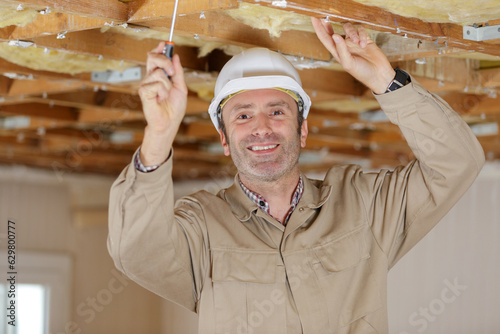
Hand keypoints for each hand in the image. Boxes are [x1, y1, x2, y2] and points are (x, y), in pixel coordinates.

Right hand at [138, 42, 187, 165]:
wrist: (169, 122)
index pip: (155, 57)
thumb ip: (178, 72)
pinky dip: (163, 91)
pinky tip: (161, 99)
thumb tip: (176, 56)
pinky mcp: (143, 92)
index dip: (159, 49)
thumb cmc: (174, 107)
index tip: (165, 44)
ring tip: (166, 94)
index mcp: (159, 75)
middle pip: (152, 58)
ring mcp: (146, 84)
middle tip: (172, 73)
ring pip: (158, 72)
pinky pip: (156, 83)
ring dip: (167, 84)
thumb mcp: (181, 87)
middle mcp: (150, 78)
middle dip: (164, 60)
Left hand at [312, 18, 395, 93]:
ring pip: (348, 28)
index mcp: (337, 52)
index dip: (319, 29)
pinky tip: (364, 44)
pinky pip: (360, 30)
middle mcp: (344, 46)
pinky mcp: (364, 39)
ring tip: (357, 43)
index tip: (313, 18)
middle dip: (329, 23)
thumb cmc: (362, 72)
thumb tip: (335, 35)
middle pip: (334, 31)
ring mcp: (354, 42)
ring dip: (352, 32)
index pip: (325, 38)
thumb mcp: (348, 63)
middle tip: (325, 15)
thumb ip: (341, 49)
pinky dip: (362, 34)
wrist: (379, 74)